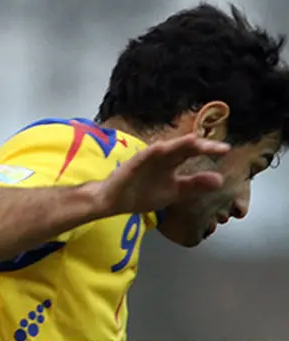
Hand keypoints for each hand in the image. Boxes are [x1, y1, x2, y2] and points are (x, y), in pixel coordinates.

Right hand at [89, 134, 229, 216]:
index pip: (191, 152)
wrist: (114, 201)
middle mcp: (160, 158)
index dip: (207, 150)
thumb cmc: (142, 193)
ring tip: (193, 140)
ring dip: (177, 144)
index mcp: (170, 163)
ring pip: (164, 149)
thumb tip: (220, 179)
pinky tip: (161, 149)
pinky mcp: (131, 166)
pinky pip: (142, 158)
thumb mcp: (174, 192)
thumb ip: (195, 185)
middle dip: (197, 146)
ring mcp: (145, 160)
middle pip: (181, 148)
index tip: (225, 149)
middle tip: (215, 146)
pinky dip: (152, 153)